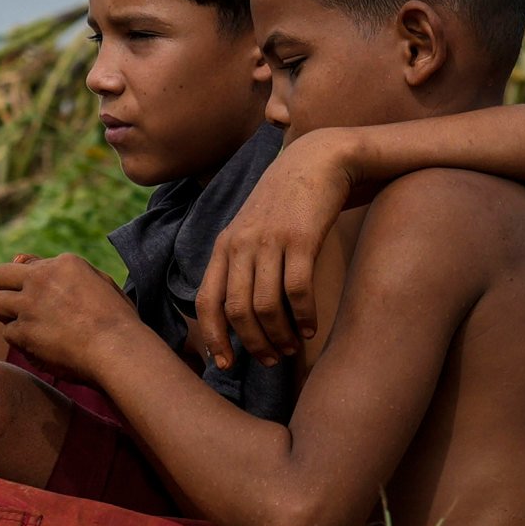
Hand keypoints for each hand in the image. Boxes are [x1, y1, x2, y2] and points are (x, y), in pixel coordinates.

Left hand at [0, 253, 136, 380]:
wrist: (120, 350)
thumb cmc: (118, 321)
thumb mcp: (101, 284)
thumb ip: (66, 272)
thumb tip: (24, 261)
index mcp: (65, 263)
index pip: (27, 264)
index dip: (29, 282)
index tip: (38, 297)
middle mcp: (42, 278)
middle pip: (0, 275)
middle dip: (4, 289)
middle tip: (17, 307)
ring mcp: (30, 304)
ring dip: (6, 315)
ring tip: (26, 328)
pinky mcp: (23, 331)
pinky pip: (7, 332)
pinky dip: (21, 341)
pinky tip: (41, 346)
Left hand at [200, 133, 360, 366]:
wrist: (318, 160)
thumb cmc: (287, 201)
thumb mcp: (252, 227)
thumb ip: (241, 261)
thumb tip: (240, 311)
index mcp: (224, 245)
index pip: (206, 301)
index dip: (213, 338)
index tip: (226, 365)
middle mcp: (240, 244)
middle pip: (237, 310)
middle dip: (253, 344)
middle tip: (271, 361)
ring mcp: (269, 241)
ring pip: (266, 305)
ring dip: (280, 335)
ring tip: (293, 348)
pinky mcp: (300, 238)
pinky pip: (298, 290)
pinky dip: (304, 316)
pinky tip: (312, 328)